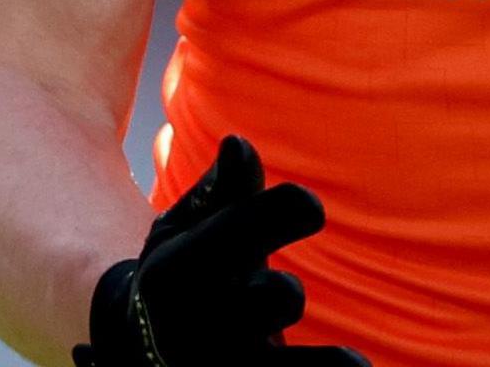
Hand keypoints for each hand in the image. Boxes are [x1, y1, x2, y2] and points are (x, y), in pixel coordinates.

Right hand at [73, 135, 364, 366]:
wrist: (135, 346)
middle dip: (280, 296)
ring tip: (355, 366)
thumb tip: (240, 145)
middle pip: (266, 303)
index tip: (309, 210)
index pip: (245, 230)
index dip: (288, 211)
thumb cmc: (179, 269)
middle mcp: (201, 321)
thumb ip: (220, 192)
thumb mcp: (183, 229)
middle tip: (283, 294)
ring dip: (319, 366)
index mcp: (183, 268)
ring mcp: (220, 362)